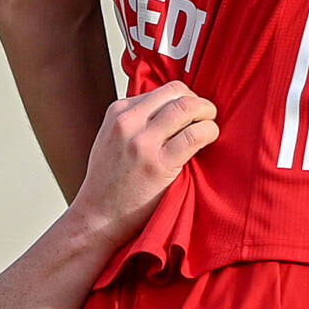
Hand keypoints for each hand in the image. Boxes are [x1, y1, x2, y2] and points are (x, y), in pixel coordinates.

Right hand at [69, 82, 217, 244]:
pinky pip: (194, 135)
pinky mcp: (158, 165)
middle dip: (199, 101)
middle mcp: (128, 123)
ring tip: (210, 124)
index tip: (192, 110)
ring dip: (207, 113)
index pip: (164, 90)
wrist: (98, 218)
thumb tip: (172, 106)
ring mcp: (142, 143)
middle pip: (177, 93)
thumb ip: (136, 120)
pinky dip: (209, 131)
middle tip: (207, 114)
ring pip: (187, 108)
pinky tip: (210, 138)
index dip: (185, 97)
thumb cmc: (109, 181)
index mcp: (118, 112)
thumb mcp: (112, 138)